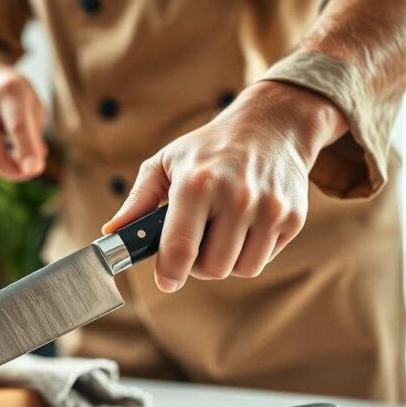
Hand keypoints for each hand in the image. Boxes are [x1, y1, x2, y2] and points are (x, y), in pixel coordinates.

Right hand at [0, 50, 46, 180]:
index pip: (17, 127)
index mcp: (8, 90)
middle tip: (26, 172)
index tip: (35, 169)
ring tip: (9, 159)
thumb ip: (35, 135)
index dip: (27, 151)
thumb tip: (30, 167)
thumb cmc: (12, 97)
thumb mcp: (32, 104)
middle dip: (13, 172)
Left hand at [103, 81, 346, 292]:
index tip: (166, 280)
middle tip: (194, 247)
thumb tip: (112, 234)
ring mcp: (269, 208)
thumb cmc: (209, 148)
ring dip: (225, 262)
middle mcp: (236, 197)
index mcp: (197, 184)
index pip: (180, 247)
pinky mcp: (293, 217)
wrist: (272, 125)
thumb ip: (138, 200)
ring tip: (218, 236)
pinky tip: (244, 227)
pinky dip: (250, 253)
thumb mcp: (167, 162)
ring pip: (241, 269)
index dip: (169, 272)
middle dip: (197, 266)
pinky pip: (264, 258)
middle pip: (213, 268)